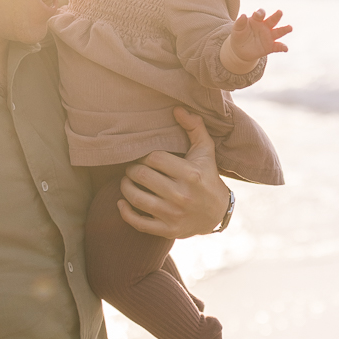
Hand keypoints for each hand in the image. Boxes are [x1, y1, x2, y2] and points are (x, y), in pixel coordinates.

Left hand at [118, 108, 231, 239]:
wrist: (217, 214)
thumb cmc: (207, 177)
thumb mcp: (206, 151)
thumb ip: (194, 127)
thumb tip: (178, 108)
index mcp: (190, 174)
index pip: (154, 159)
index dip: (144, 156)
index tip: (144, 157)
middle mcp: (181, 195)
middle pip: (141, 176)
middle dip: (132, 170)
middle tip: (132, 168)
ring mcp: (173, 214)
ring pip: (136, 198)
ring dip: (125, 187)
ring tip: (126, 181)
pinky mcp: (167, 230)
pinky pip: (138, 222)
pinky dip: (125, 212)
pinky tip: (122, 202)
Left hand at [227, 8, 291, 65]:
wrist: (239, 50)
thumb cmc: (239, 36)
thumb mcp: (237, 29)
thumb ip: (240, 22)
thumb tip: (243, 15)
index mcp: (257, 20)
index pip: (260, 14)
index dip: (260, 13)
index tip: (257, 14)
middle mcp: (265, 27)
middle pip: (272, 20)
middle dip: (276, 16)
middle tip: (280, 12)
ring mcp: (269, 37)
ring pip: (278, 32)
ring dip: (284, 29)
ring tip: (290, 27)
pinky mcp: (270, 47)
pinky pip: (278, 46)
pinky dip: (282, 47)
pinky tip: (285, 48)